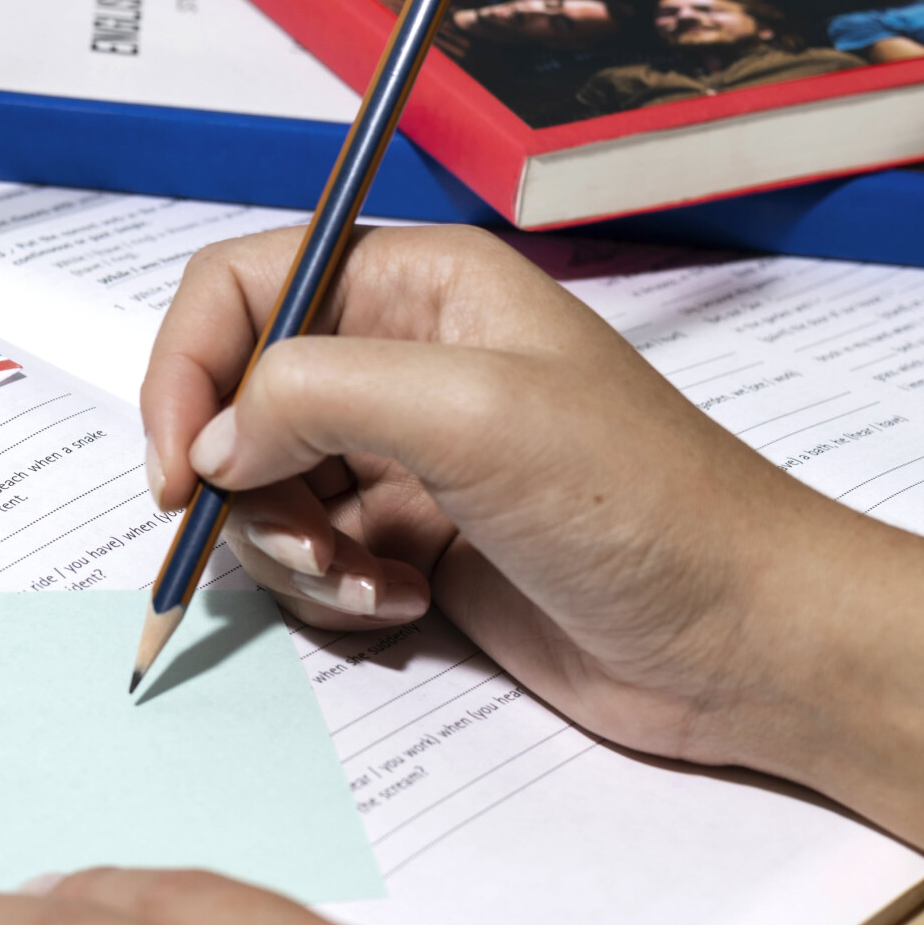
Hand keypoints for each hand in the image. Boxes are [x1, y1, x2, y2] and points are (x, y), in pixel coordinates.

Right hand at [140, 225, 816, 763]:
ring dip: (291, 551)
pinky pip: (304, 560)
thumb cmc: (646, 503)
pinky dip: (330, 593)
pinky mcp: (405, 541)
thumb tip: (208, 445)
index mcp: (415, 284)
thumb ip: (311, 395)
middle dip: (239, 484)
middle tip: (297, 539)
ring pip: (257, 493)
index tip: (179, 468)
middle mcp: (397, 358)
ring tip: (371, 582)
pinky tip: (404, 606)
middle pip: (231, 400)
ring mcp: (399, 454)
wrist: (744, 640)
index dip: (185, 370)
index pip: (237, 288)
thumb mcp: (470, 414)